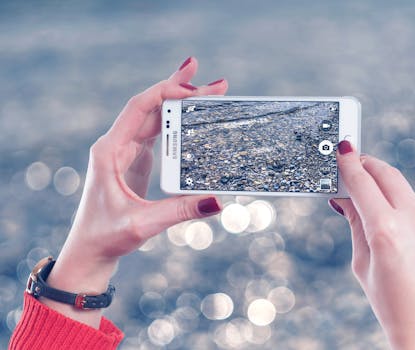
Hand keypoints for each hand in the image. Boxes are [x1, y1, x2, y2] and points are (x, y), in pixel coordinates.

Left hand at [42, 57, 227, 327]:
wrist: (89, 251)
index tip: (195, 90)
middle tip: (212, 80)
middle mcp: (116, 145)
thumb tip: (218, 202)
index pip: (139, 108)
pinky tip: (193, 117)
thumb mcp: (144, 224)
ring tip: (207, 90)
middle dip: (180, 90)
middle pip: (150, 107)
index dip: (166, 94)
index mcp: (110, 150)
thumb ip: (180, 211)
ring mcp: (126, 151)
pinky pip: (157, 134)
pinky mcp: (134, 161)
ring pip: (154, 117)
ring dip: (180, 104)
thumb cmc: (106, 237)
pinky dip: (176, 122)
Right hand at [329, 141, 414, 349]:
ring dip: (386, 183)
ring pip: (406, 190)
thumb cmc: (392, 308)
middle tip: (354, 162)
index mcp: (386, 230)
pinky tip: (394, 221)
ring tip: (370, 193)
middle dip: (368, 163)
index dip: (348, 163)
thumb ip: (356, 225)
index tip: (342, 150)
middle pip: (388, 174)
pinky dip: (403, 205)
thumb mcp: (363, 265)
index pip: (362, 182)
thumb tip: (345, 200)